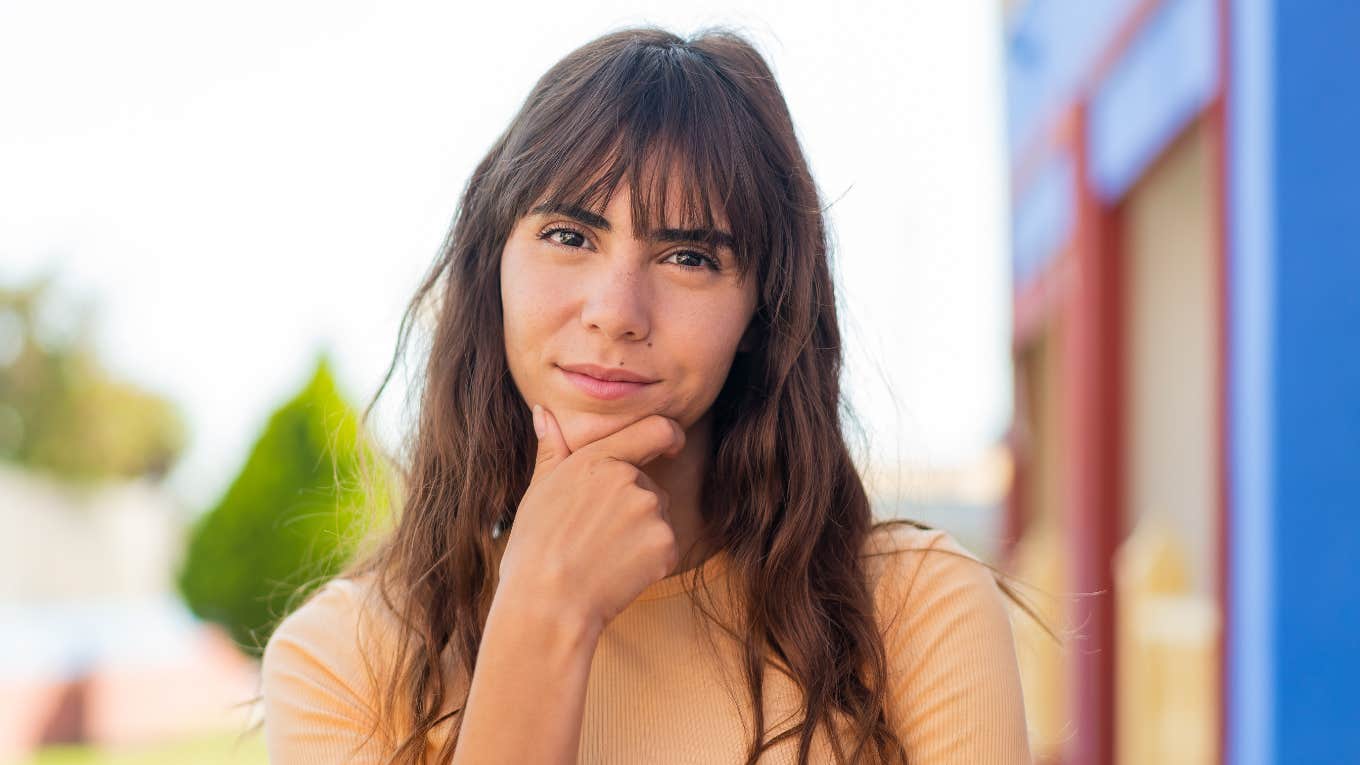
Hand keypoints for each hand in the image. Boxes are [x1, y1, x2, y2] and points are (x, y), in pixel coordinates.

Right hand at [496, 404, 685, 632]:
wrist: (548, 604)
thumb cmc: (535, 548)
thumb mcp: (538, 490)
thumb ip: (552, 448)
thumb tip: (543, 412)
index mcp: (598, 459)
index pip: (656, 430)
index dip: (671, 435)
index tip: (672, 444)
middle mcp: (630, 479)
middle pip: (651, 485)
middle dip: (634, 505)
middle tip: (596, 535)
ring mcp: (651, 512)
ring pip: (658, 516)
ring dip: (641, 531)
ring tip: (603, 554)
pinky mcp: (666, 545)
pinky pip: (665, 546)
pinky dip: (648, 559)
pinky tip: (618, 571)